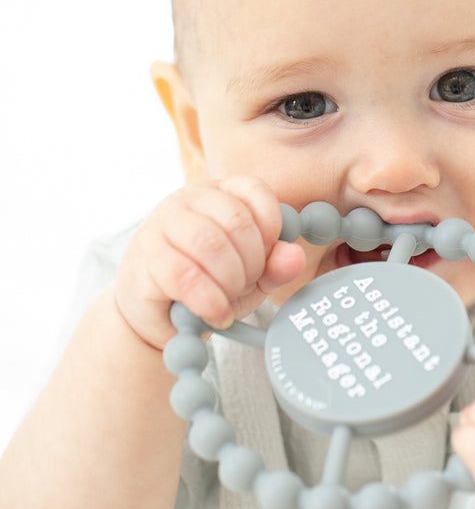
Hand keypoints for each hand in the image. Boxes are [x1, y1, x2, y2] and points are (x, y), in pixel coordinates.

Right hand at [115, 176, 305, 349]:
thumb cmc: (208, 286)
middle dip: (252, 262)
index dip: (272, 228)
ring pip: (210, 244)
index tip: (268, 257)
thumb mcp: (251, 276)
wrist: (158, 317)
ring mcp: (160, 226)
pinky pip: (186, 276)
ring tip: (229, 299)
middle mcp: (185, 200)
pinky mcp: (145, 259)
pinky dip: (211, 302)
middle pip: (237, 220)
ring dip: (231, 281)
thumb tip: (295, 256)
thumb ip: (275, 265)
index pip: (255, 190)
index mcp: (217, 194)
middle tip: (247, 285)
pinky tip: (217, 314)